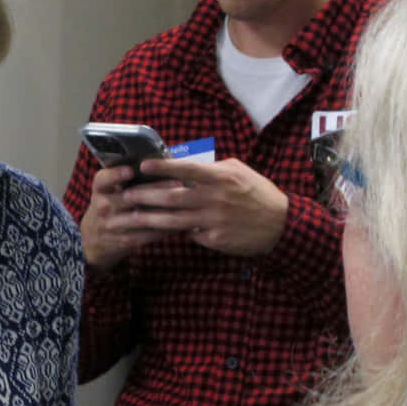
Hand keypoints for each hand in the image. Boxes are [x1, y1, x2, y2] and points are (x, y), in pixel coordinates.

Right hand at [79, 163, 181, 269]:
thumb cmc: (110, 206)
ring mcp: (112, 226)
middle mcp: (103, 207)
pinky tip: (179, 222)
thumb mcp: (108, 191)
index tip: (131, 170)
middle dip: (155, 190)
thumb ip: (126, 180)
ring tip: (183, 204)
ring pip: (140, 218)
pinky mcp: (124, 241)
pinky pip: (146, 235)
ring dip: (163, 211)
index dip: (115, 174)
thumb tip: (159, 164)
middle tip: (177, 183)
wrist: (94, 239)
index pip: (103, 179)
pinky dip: (163, 229)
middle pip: (129, 197)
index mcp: (100, 190)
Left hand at [118, 156, 291, 256]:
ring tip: (132, 216)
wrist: (280, 224)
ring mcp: (214, 221)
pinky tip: (160, 231)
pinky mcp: (215, 239)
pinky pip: (190, 235)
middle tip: (126, 195)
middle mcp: (216, 198)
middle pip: (172, 197)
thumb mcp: (239, 171)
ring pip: (174, 220)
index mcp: (221, 177)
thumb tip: (186, 166)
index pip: (186, 169)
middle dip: (145, 196)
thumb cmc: (258, 193)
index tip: (142, 166)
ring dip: (150, 219)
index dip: (162, 167)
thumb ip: (212, 169)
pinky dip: (177, 231)